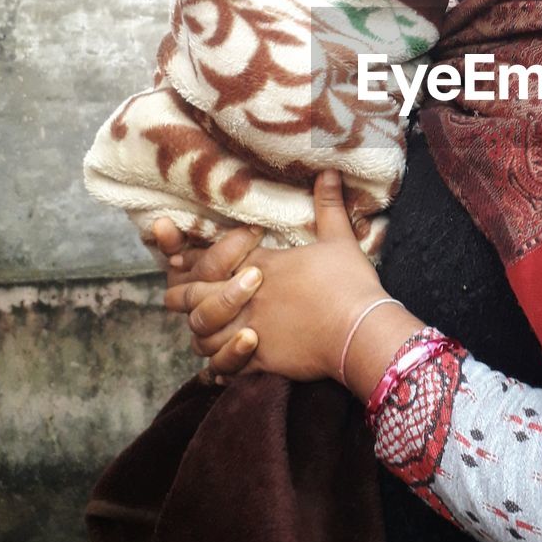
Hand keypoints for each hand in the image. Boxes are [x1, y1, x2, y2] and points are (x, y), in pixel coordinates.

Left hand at [164, 172, 417, 385]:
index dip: (191, 257)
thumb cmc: (350, 283)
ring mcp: (250, 329)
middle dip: (182, 295)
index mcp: (260, 264)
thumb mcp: (339, 238)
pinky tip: (215, 371)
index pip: (212, 257)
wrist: (361, 331)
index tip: (181, 256)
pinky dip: (217, 368)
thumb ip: (328, 205)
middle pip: (193, 296)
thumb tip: (331, 171)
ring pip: (201, 335)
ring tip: (204, 331)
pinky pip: (223, 367)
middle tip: (180, 294)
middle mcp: (246, 297)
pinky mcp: (259, 360)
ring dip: (200, 332)